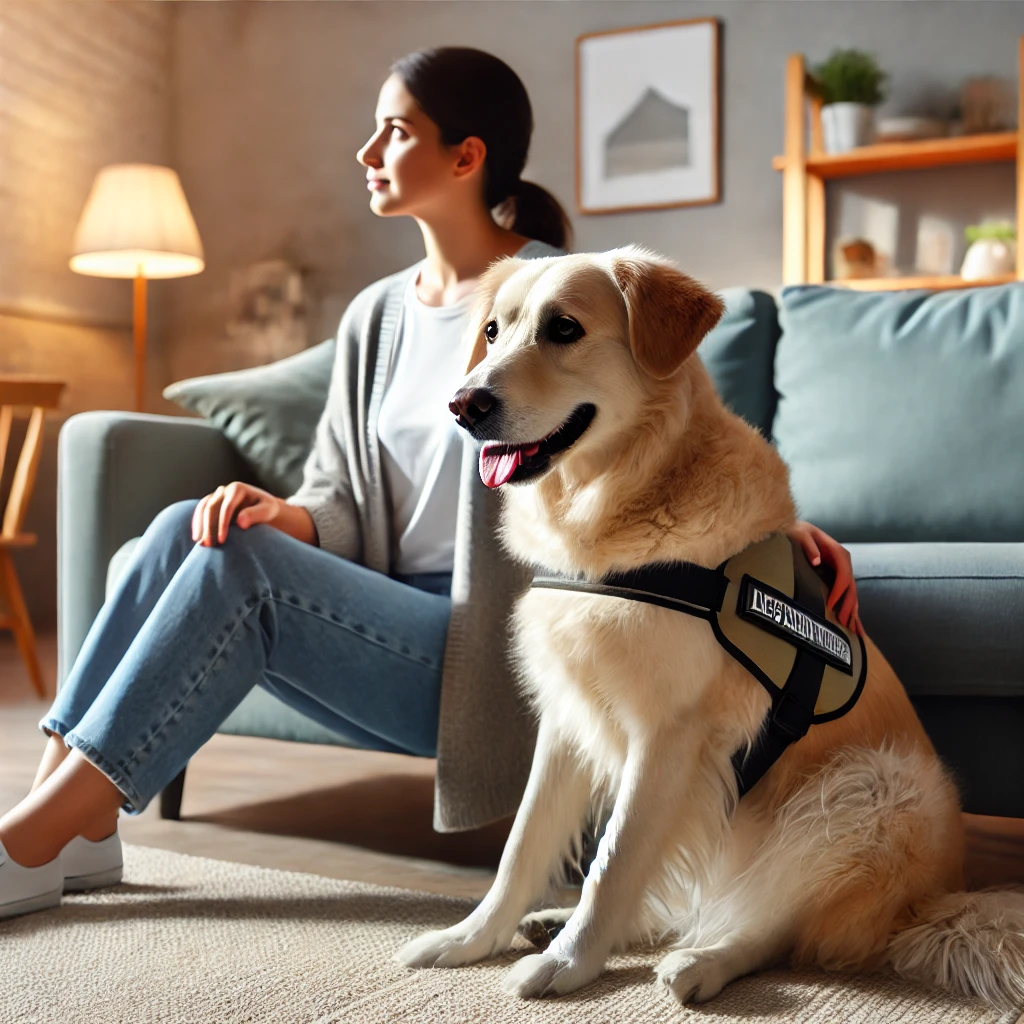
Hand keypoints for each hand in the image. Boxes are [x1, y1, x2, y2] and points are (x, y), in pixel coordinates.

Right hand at [191, 482, 283, 546]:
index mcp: (237, 489)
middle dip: (209, 527)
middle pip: (211, 507)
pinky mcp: (211, 503)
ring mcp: (216, 496)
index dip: (222, 524)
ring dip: (200, 526)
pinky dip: (198, 524)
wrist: (262, 507)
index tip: (222, 540)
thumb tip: (240, 522)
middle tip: (208, 544)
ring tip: (202, 544)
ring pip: (203, 508)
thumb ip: (256, 514)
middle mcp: (224, 490)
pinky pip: (200, 511)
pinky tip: (197, 538)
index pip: (226, 507)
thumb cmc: (267, 509)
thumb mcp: (267, 510)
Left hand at [786, 521, 862, 635]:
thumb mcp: (801, 533)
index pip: (843, 575)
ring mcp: (843, 570)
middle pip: (851, 587)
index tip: (830, 605)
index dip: (839, 591)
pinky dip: (852, 610)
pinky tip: (855, 626)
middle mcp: (844, 562)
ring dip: (853, 612)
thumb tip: (818, 560)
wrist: (798, 529)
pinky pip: (847, 595)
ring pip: (852, 594)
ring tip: (854, 630)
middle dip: (848, 606)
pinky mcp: (838, 576)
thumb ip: (809, 545)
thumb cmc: (798, 531)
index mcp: (838, 552)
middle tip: (843, 623)